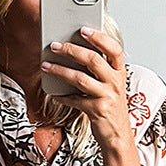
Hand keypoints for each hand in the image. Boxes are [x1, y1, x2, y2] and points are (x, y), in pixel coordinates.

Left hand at [41, 27, 132, 151]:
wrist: (118, 136)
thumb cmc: (110, 108)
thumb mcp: (109, 87)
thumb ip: (98, 72)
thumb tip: (73, 54)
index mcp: (119, 73)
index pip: (114, 49)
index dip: (99, 38)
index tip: (83, 29)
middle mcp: (115, 83)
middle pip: (93, 60)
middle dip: (71, 50)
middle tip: (55, 45)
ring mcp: (107, 97)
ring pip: (81, 78)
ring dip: (60, 70)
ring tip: (46, 65)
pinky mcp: (97, 110)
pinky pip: (75, 100)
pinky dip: (62, 96)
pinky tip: (54, 94)